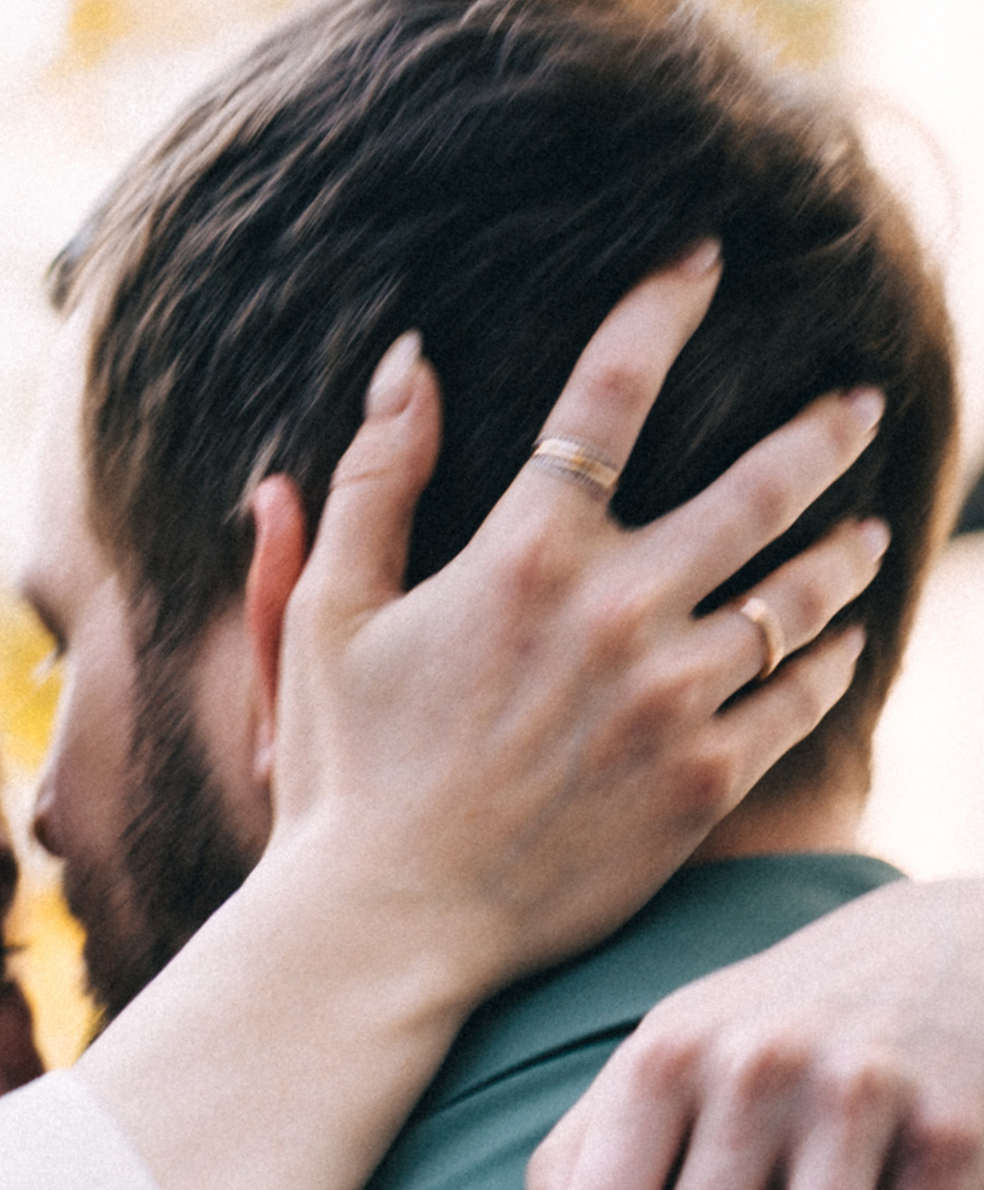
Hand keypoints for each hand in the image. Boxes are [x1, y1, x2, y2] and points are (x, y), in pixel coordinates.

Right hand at [258, 244, 888, 1010]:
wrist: (388, 930)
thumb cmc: (345, 774)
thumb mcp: (325, 617)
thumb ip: (373, 482)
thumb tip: (408, 360)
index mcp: (523, 557)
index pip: (611, 391)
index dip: (661, 306)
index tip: (700, 258)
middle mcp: (616, 613)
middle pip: (761, 486)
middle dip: (822, 432)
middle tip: (855, 405)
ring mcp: (671, 699)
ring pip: (800, 594)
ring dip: (843, 553)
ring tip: (863, 535)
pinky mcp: (704, 780)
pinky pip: (801, 696)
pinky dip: (829, 658)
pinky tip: (837, 642)